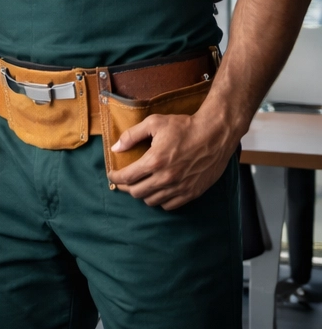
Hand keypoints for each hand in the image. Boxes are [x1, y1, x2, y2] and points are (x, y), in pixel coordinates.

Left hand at [107, 111, 238, 209]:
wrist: (216, 134)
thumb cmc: (185, 126)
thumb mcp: (154, 123)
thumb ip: (131, 136)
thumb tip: (115, 148)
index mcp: (154, 161)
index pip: (127, 177)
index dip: (115, 177)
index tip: (112, 174)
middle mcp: (166, 178)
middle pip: (136, 192)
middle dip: (126, 186)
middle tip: (124, 180)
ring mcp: (180, 187)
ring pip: (152, 201)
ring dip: (142, 194)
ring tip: (140, 185)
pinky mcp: (193, 192)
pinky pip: (170, 205)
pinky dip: (160, 200)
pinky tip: (158, 191)